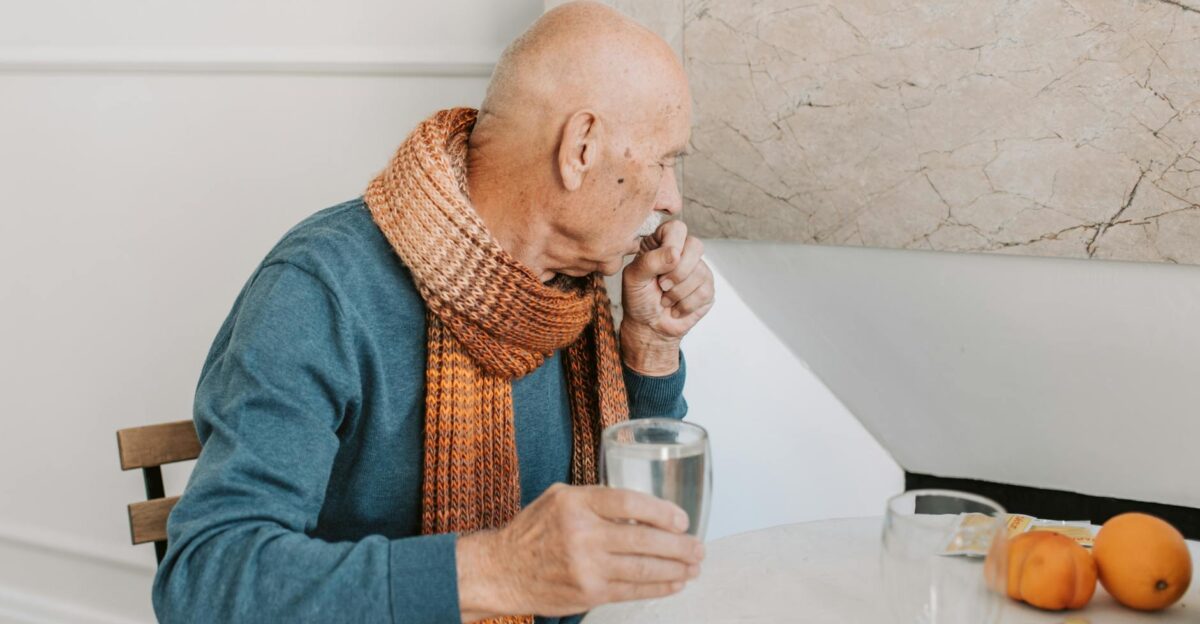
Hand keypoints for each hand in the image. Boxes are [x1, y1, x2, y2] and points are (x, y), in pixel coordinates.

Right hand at [455, 484, 704, 620]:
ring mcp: (586, 567)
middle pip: (644, 539)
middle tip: (698, 547)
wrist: (502, 571)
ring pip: (643, 568)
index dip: (663, 511)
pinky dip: (658, 587)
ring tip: (694, 566)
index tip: (682, 519)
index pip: (630, 503)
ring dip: (675, 568)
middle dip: (679, 545)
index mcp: (577, 503)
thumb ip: (597, 499)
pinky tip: (674, 582)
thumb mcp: (559, 498)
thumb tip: (642, 506)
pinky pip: (632, 590)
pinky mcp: (589, 593)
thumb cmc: (534, 531)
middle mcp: (582, 534)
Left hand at [620, 220, 714, 374]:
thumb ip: (650, 261)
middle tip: (662, 285)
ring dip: (678, 293)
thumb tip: (675, 253)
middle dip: (678, 272)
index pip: (677, 228)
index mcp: (662, 244)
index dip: (673, 244)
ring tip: (665, 299)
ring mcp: (698, 270)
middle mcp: (683, 253)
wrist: (649, 327)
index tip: (663, 264)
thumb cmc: (638, 299)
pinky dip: (685, 305)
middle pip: (695, 246)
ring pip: (700, 272)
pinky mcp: (707, 289)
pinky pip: (704, 291)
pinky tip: (676, 308)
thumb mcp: (633, 278)